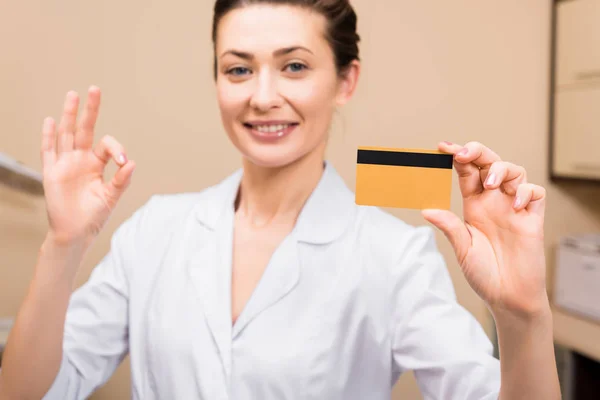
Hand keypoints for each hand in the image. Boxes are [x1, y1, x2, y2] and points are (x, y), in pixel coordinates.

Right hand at [41, 87, 134, 246]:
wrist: (75, 233)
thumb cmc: (94, 215)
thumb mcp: (112, 197)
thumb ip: (121, 180)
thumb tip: (132, 162)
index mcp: (97, 164)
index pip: (106, 145)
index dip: (116, 148)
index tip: (123, 160)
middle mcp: (81, 160)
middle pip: (85, 129)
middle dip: (90, 111)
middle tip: (95, 89)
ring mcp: (65, 164)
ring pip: (67, 134)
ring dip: (69, 115)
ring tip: (73, 95)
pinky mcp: (52, 172)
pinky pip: (49, 151)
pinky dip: (49, 136)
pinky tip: (51, 120)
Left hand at [422, 141, 547, 317]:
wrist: (508, 297)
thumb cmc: (484, 274)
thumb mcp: (462, 248)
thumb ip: (449, 226)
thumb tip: (426, 209)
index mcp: (474, 205)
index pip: (466, 172)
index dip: (456, 157)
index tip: (441, 148)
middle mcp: (494, 202)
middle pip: (490, 164)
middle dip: (477, 152)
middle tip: (463, 153)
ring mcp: (514, 208)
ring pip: (514, 172)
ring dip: (500, 170)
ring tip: (488, 184)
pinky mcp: (532, 219)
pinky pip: (535, 193)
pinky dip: (526, 191)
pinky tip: (514, 203)